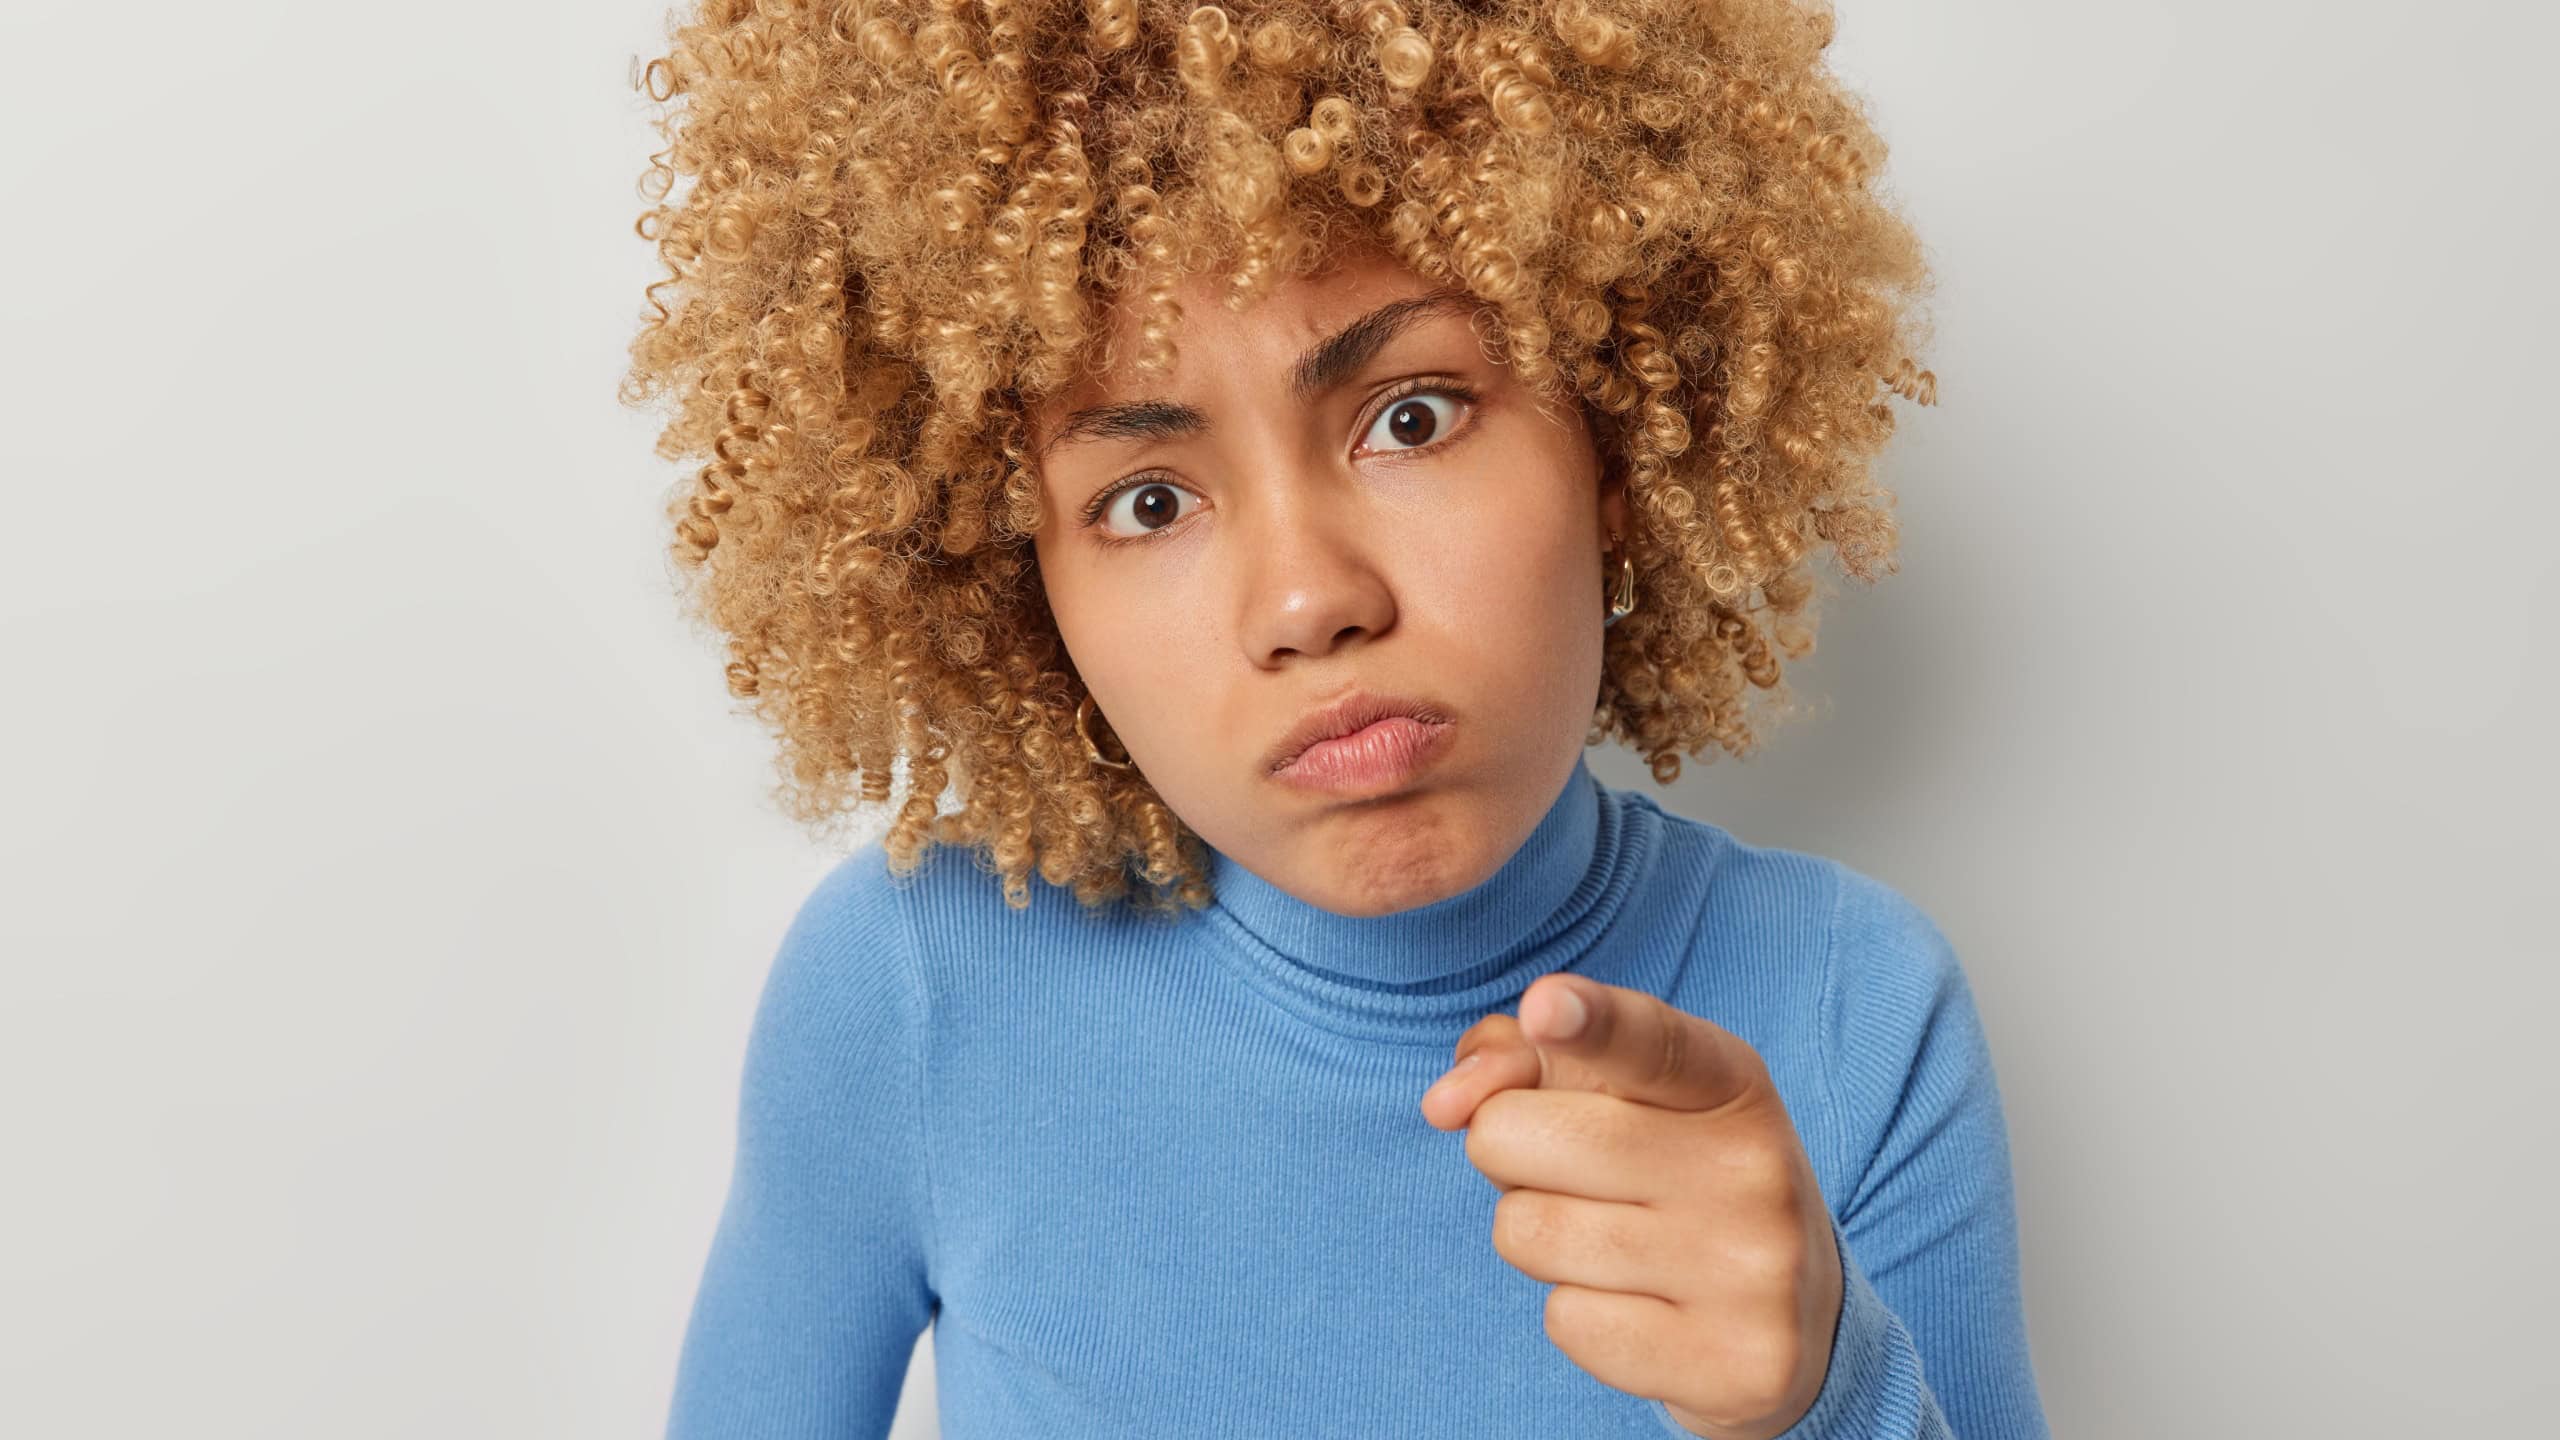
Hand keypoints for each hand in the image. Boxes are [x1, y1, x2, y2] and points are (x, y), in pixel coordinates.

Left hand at [1419, 974, 1843, 1439]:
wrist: (1796, 1318)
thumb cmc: (1673, 1175)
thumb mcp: (1622, 1098)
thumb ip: (1524, 1061)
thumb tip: (1445, 1101)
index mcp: (1728, 1081)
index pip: (1649, 1041)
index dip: (1590, 1021)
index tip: (1544, 1007)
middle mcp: (1752, 1169)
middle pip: (1519, 1135)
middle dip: (1506, 1150)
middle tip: (1573, 1173)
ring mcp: (1750, 1272)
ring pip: (1527, 1232)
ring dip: (1538, 1234)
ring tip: (1611, 1237)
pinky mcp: (1732, 1364)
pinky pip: (1565, 1321)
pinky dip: (1578, 1312)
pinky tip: (1640, 1305)